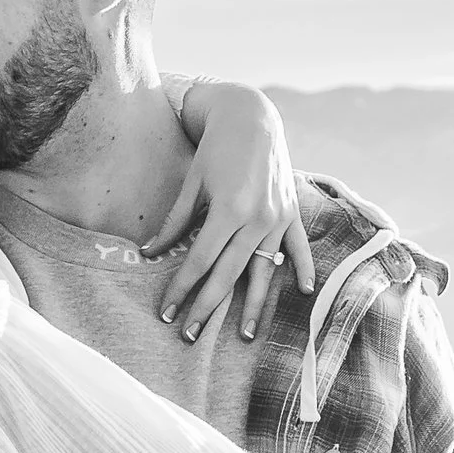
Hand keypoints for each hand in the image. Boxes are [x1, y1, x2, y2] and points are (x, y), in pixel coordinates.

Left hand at [151, 79, 316, 341]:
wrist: (251, 117)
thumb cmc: (215, 148)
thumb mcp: (192, 183)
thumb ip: (174, 221)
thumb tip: (150, 252)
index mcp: (228, 210)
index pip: (200, 261)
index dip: (181, 289)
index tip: (166, 312)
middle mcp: (257, 219)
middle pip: (228, 275)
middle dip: (206, 307)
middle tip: (189, 335)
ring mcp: (278, 219)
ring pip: (263, 272)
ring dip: (254, 306)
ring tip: (244, 335)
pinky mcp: (291, 214)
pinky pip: (297, 248)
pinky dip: (301, 269)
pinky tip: (303, 293)